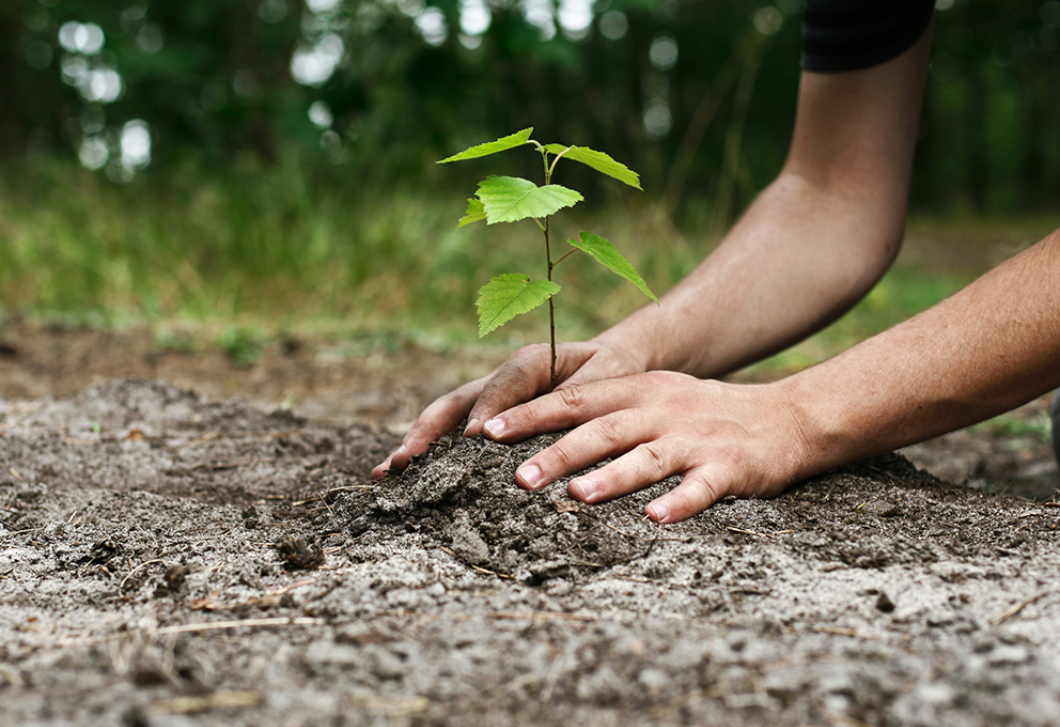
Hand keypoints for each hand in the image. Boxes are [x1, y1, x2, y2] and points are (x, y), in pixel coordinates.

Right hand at [371, 339, 646, 478]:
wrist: (611, 363)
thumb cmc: (611, 371)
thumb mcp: (606, 378)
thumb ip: (579, 395)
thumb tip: (550, 422)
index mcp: (530, 362)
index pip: (503, 385)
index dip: (487, 410)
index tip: (474, 439)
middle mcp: (501, 379)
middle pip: (455, 402)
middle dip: (428, 431)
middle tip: (404, 461)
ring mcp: (489, 399)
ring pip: (445, 418)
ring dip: (416, 443)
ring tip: (386, 472)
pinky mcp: (487, 417)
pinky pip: (453, 432)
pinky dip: (429, 453)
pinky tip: (403, 476)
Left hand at [478, 372, 809, 522]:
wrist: (786, 417)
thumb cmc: (703, 413)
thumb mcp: (654, 398)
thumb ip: (604, 410)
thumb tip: (538, 432)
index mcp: (638, 391)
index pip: (575, 399)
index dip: (531, 414)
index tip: (488, 431)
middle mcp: (662, 410)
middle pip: (603, 430)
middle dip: (558, 452)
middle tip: (518, 477)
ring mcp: (695, 439)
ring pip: (647, 457)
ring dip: (611, 477)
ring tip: (576, 497)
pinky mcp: (729, 467)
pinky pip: (700, 487)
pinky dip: (678, 503)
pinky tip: (655, 519)